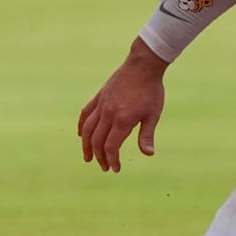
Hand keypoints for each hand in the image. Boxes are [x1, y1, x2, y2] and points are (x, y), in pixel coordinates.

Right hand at [78, 37, 168, 171]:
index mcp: (122, 120)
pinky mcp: (99, 96)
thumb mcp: (153, 115)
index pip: (111, 147)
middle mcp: (108, 114)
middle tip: (104, 167)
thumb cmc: (151, 91)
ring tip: (88, 157)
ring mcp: (101, 104)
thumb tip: (148, 154)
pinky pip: (86, 113)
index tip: (115, 169)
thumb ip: (147, 135)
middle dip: (100, 157)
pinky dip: (82, 126)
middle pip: (98, 141)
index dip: (112, 160)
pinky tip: (82, 134)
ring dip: (87, 145)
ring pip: (88, 129)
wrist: (143, 66)